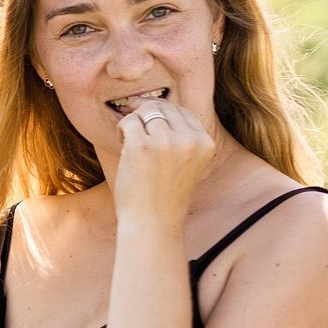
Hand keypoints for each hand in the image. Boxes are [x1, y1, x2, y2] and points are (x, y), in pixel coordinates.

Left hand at [112, 96, 216, 225]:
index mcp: (205, 143)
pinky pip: (128, 122)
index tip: (149, 123)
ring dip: (133, 123)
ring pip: (144, 112)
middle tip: (135, 129)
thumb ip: (182, 138)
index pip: (182, 111)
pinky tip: (122, 145)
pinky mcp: (141, 147)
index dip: (162, 113)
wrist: (153, 222)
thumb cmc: (165, 195)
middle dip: (145, 114)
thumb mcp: (188, 164)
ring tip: (129, 142)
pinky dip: (122, 130)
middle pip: (163, 107)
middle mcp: (189, 140)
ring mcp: (166, 142)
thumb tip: (155, 105)